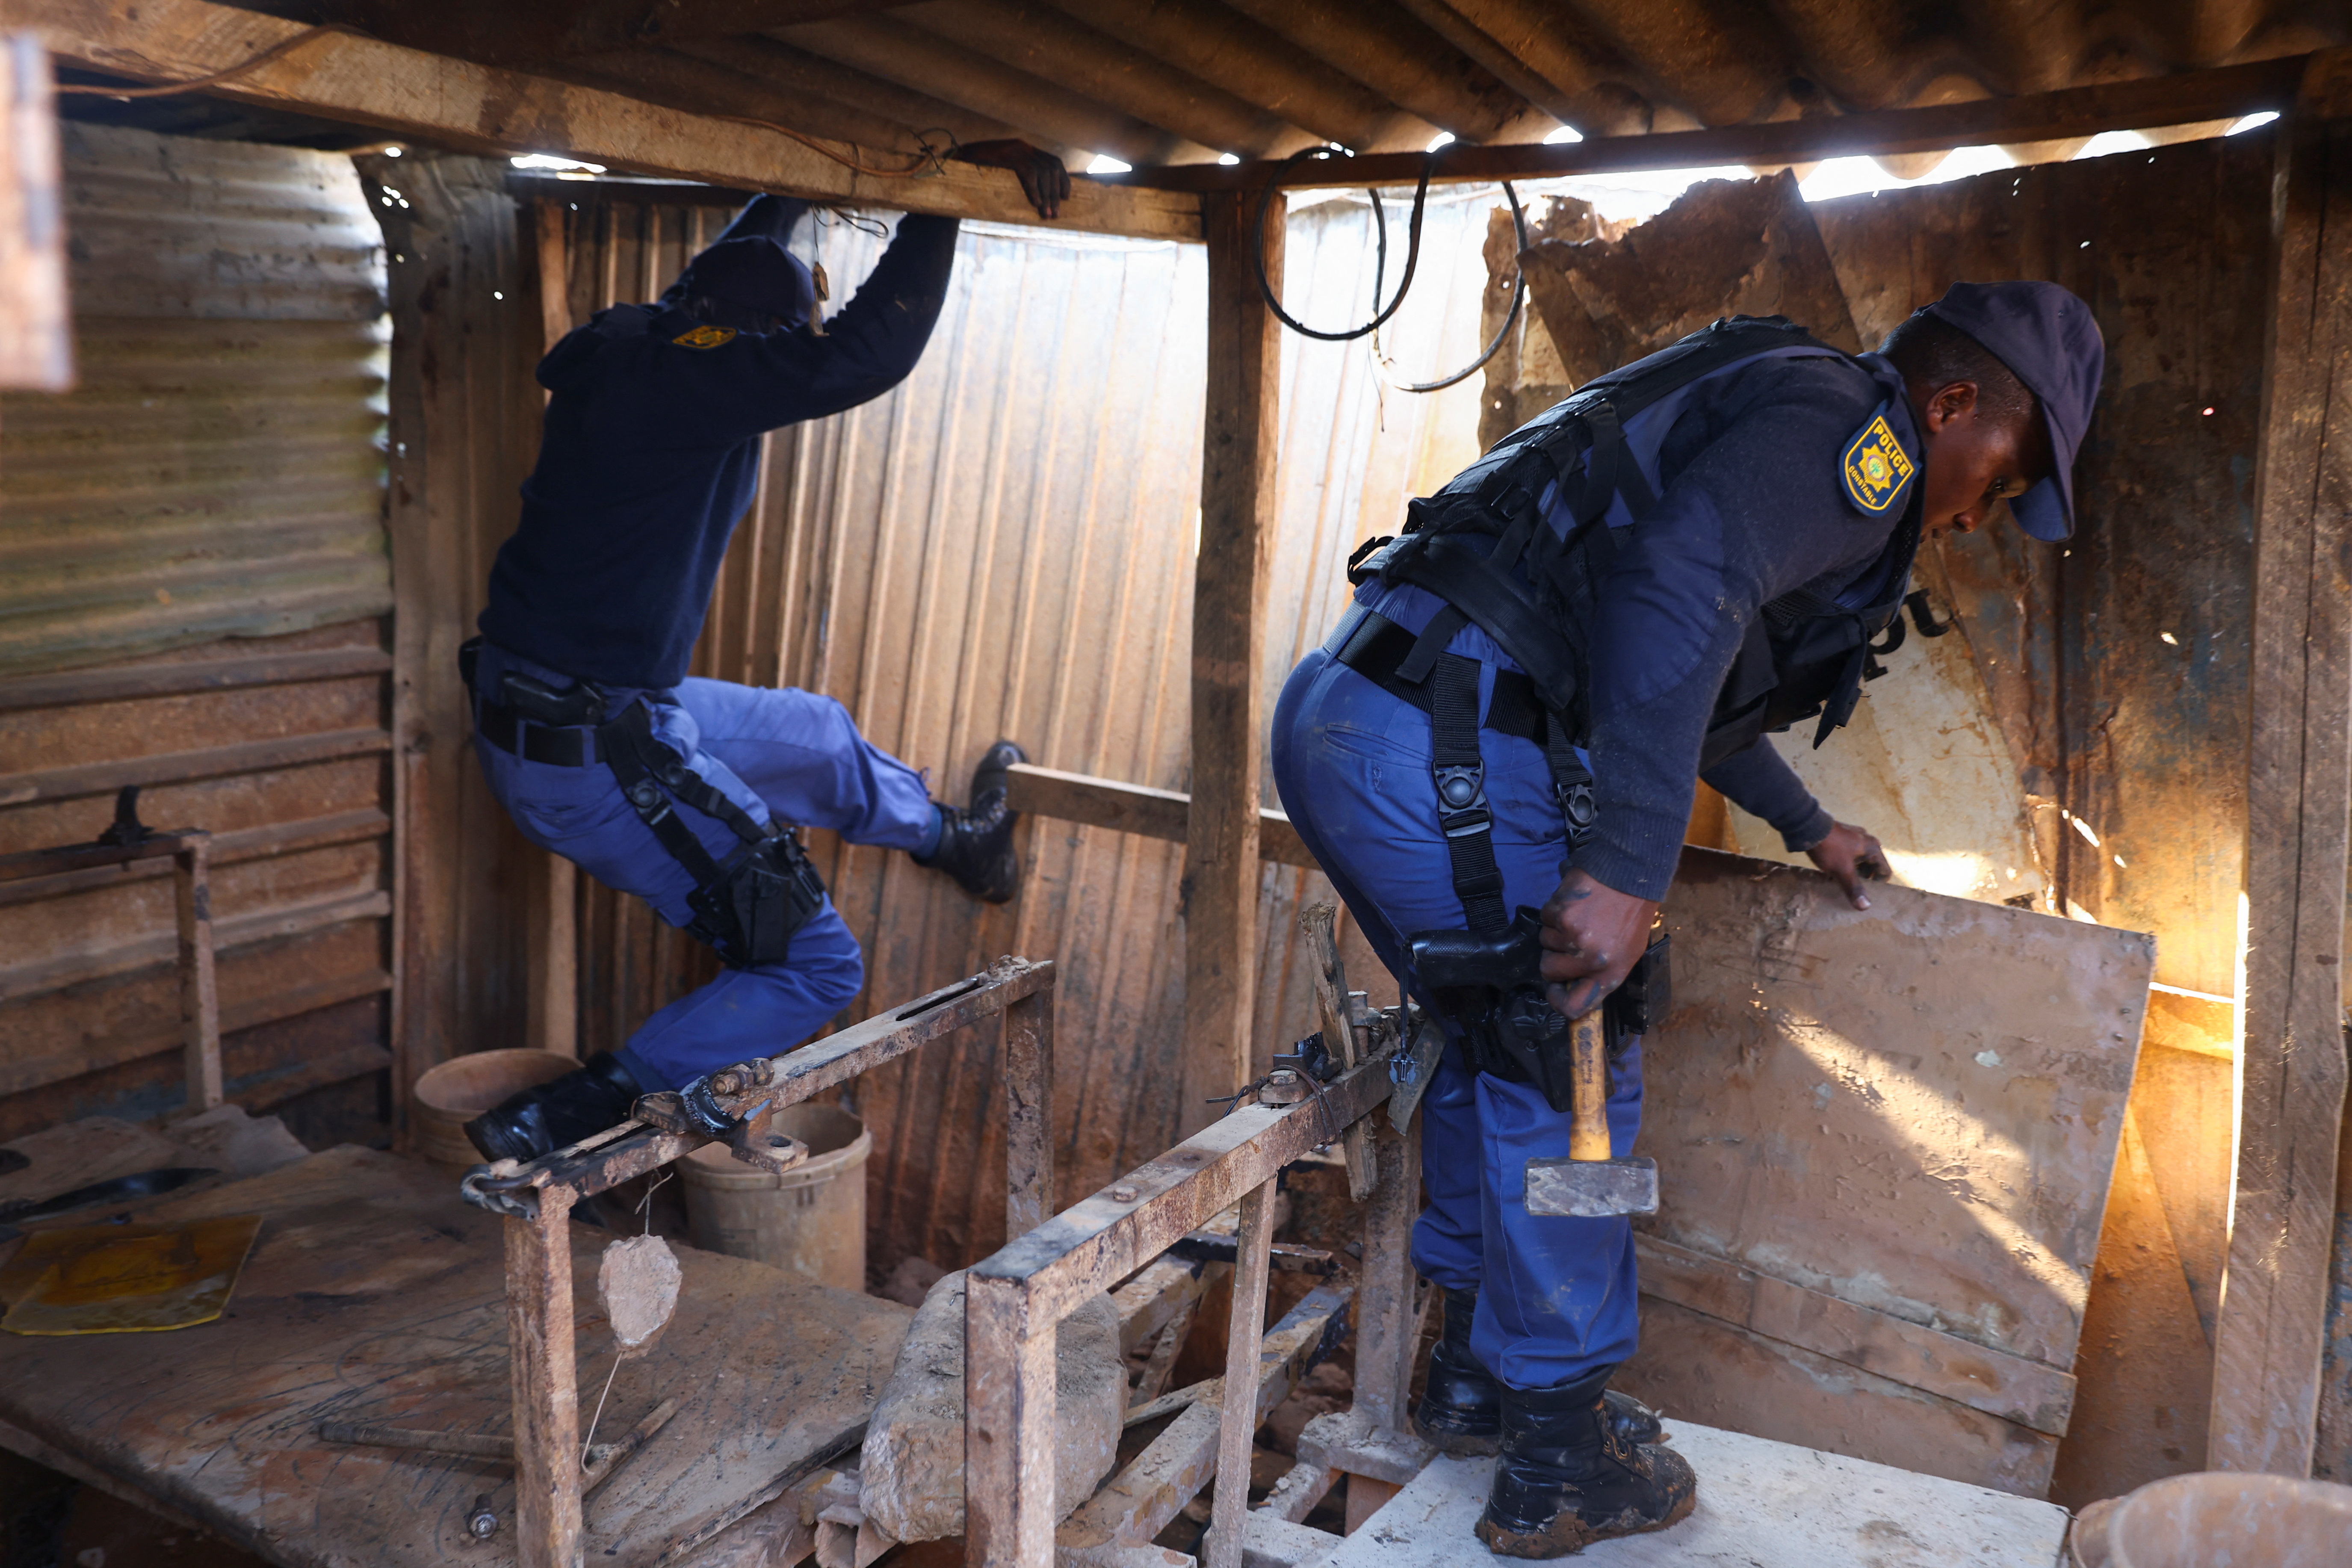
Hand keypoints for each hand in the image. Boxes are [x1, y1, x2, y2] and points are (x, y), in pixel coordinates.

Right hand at [951, 139, 1071, 219]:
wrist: (957, 160)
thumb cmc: (980, 171)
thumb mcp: (1005, 172)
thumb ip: (1021, 177)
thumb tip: (1039, 197)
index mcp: (1026, 149)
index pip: (1054, 162)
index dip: (1063, 180)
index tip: (1066, 198)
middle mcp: (1024, 147)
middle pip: (1051, 169)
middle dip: (1055, 194)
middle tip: (1055, 214)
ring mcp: (1016, 149)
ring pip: (1043, 172)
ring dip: (1047, 196)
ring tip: (1045, 214)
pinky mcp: (1008, 155)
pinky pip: (1029, 173)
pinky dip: (1034, 190)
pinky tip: (1035, 203)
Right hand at [1537, 868, 1660, 1019]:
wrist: (1630, 876)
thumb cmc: (1631, 914)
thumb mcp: (1628, 952)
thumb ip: (1600, 973)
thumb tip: (1572, 985)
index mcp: (1610, 973)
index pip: (1574, 1006)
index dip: (1557, 1000)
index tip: (1554, 989)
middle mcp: (1590, 960)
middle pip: (1549, 970)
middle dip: (1554, 955)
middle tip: (1570, 940)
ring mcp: (1573, 937)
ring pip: (1545, 941)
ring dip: (1557, 930)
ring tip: (1580, 917)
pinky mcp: (1561, 914)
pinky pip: (1545, 919)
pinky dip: (1555, 911)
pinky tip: (1576, 904)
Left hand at [1807, 821, 1888, 909]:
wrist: (1808, 827)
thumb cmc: (1829, 848)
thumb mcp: (1842, 871)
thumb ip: (1854, 888)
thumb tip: (1865, 907)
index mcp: (1873, 848)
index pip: (1885, 871)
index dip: (1878, 885)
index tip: (1864, 894)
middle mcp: (1867, 842)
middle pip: (1872, 867)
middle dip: (1864, 880)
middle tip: (1852, 891)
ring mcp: (1854, 838)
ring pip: (1859, 862)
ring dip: (1852, 874)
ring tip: (1841, 884)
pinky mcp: (1842, 838)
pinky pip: (1848, 856)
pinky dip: (1844, 866)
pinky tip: (1832, 874)